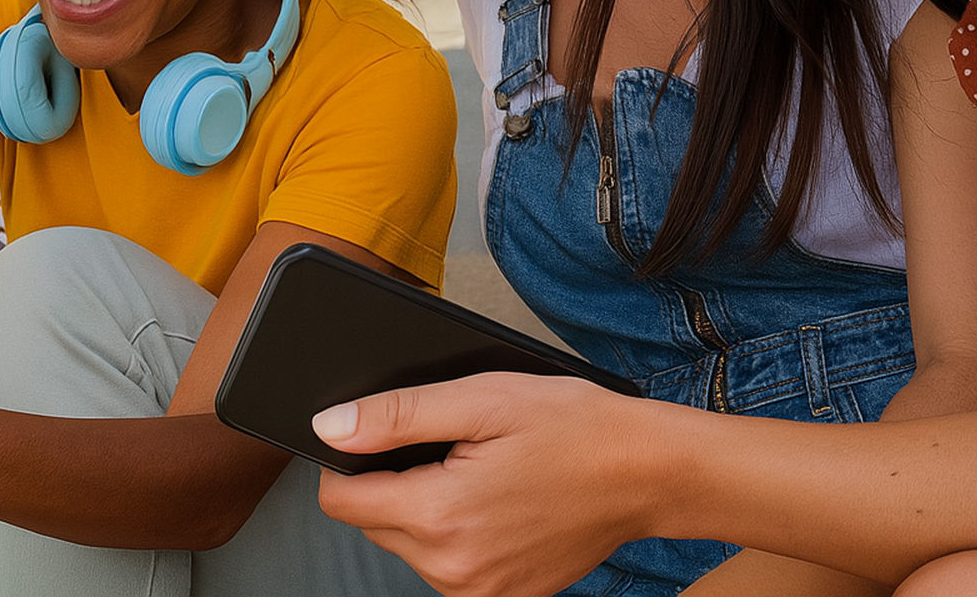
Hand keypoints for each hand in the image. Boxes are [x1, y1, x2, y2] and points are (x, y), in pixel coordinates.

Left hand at [313, 371, 661, 596]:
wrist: (646, 471)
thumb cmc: (573, 426)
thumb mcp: (483, 399)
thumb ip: (398, 415)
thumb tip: (330, 427)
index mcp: (440, 516)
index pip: (341, 500)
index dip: (352, 456)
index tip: (391, 432)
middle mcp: (452, 570)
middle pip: (375, 521)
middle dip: (399, 479)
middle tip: (458, 443)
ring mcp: (480, 592)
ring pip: (411, 544)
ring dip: (429, 507)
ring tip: (484, 468)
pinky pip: (451, 565)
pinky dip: (461, 532)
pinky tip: (501, 499)